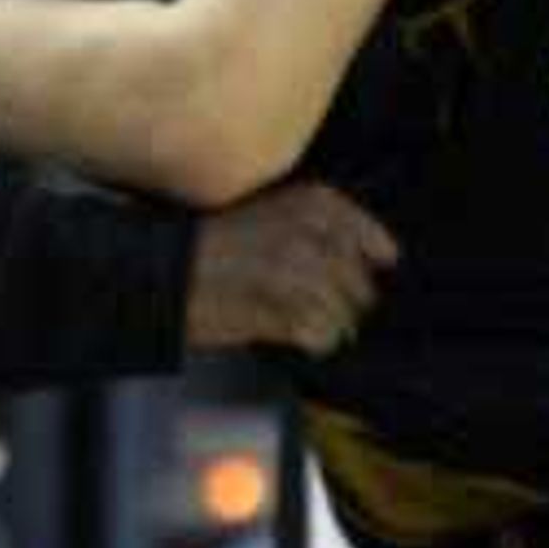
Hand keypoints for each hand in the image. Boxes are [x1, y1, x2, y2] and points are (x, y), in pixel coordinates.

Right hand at [184, 180, 398, 358]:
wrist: (166, 273)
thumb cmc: (213, 244)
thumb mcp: (268, 213)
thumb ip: (317, 229)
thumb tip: (366, 259)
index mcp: (309, 204)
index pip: (364, 234)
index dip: (374, 250)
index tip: (382, 262)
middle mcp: (311, 235)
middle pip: (359, 284)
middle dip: (349, 302)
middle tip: (327, 309)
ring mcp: (301, 274)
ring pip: (343, 315)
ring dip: (332, 326)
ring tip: (309, 326)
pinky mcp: (285, 312)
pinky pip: (320, 337)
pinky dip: (314, 342)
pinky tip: (296, 337)